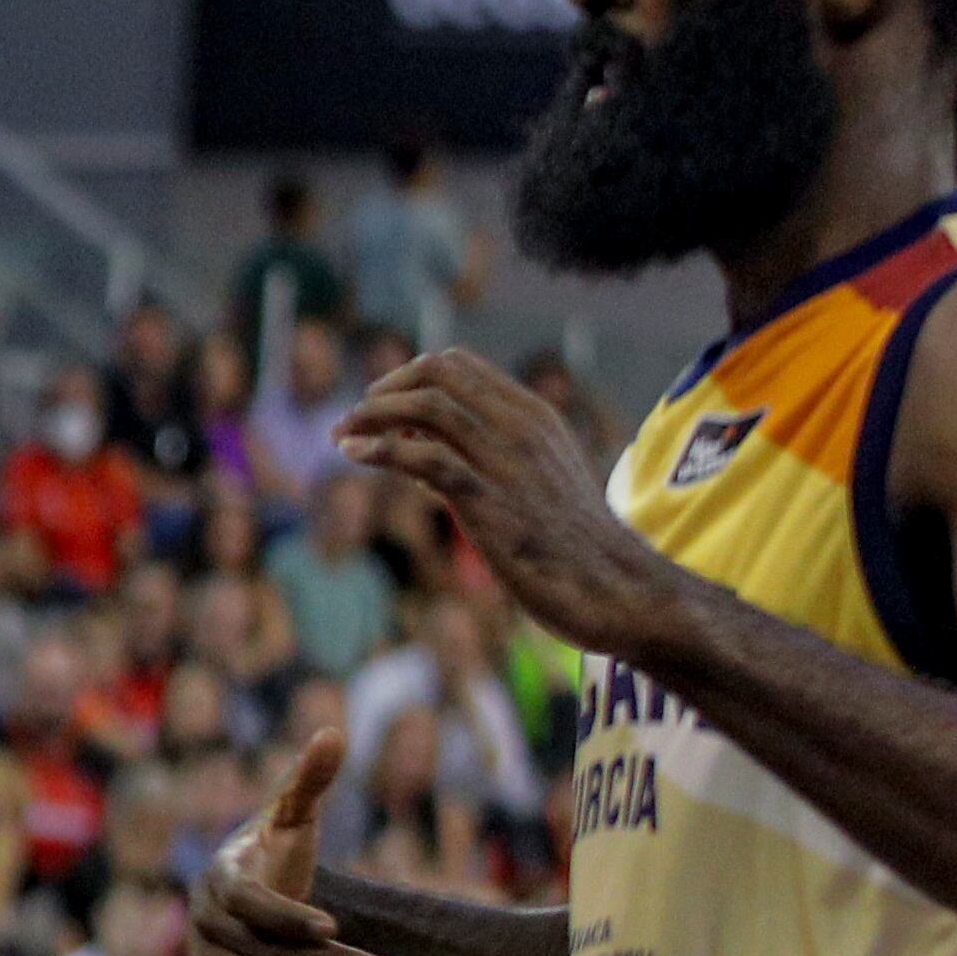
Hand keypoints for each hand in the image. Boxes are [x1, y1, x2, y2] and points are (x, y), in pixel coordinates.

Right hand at [191, 728, 402, 955]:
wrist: (240, 891)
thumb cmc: (271, 850)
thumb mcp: (288, 813)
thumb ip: (308, 779)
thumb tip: (334, 730)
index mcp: (221, 880)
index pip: (253, 902)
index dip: (290, 914)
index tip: (332, 925)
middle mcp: (208, 926)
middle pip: (271, 953)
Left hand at [338, 349, 670, 654]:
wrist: (615, 589)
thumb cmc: (572, 545)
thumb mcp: (536, 484)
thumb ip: (488, 463)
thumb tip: (424, 465)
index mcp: (534, 416)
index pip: (460, 366)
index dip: (409, 378)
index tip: (380, 406)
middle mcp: (520, 428)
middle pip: (438, 374)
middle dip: (384, 390)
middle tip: (351, 420)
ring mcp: (506, 463)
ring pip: (429, 407)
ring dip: (373, 415)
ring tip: (341, 436)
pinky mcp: (490, 503)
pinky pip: (425, 459)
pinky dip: (380, 450)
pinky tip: (351, 455)